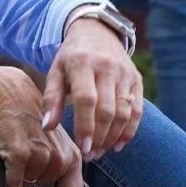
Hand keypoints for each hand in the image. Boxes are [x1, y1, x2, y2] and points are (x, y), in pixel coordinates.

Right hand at [0, 67, 83, 186]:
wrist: (8, 95)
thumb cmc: (30, 122)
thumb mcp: (53, 144)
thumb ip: (56, 172)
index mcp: (74, 156)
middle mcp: (62, 157)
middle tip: (23, 170)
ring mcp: (42, 155)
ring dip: (19, 181)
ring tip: (15, 158)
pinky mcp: (20, 154)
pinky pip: (12, 185)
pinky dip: (6, 181)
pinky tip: (5, 162)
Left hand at [44, 18, 142, 161]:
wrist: (97, 31)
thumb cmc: (71, 58)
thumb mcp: (55, 72)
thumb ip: (51, 99)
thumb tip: (48, 127)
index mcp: (82, 64)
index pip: (86, 99)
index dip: (85, 126)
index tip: (82, 148)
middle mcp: (106, 67)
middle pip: (107, 109)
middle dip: (99, 137)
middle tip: (90, 155)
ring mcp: (124, 73)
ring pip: (124, 112)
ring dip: (114, 137)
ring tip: (101, 151)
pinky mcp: (136, 79)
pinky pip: (138, 109)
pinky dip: (130, 130)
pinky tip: (118, 145)